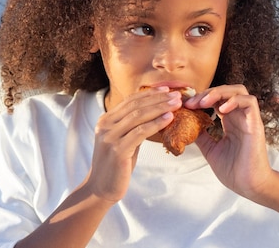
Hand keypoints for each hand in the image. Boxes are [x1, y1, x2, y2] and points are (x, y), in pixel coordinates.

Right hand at [85, 88, 178, 202]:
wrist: (101, 188)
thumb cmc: (116, 166)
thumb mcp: (123, 141)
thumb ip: (133, 127)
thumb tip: (155, 115)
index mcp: (105, 120)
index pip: (129, 101)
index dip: (149, 94)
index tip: (166, 90)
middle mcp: (105, 125)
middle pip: (135, 106)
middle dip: (158, 99)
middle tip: (177, 95)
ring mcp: (110, 137)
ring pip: (138, 116)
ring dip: (160, 108)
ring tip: (176, 105)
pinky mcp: (117, 150)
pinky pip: (140, 132)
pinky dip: (155, 124)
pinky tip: (168, 119)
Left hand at [184, 85, 273, 197]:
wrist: (248, 186)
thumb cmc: (233, 170)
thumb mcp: (210, 149)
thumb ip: (201, 135)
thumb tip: (185, 125)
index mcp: (229, 121)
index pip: (216, 99)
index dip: (200, 98)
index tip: (185, 105)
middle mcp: (239, 117)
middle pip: (226, 90)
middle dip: (207, 92)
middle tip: (191, 103)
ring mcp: (248, 119)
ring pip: (238, 91)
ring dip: (219, 92)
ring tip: (204, 102)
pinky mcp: (255, 124)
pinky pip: (249, 102)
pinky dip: (234, 100)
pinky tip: (221, 110)